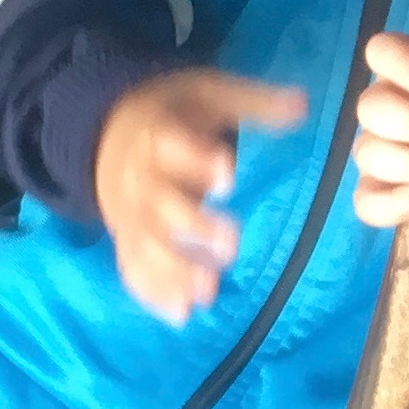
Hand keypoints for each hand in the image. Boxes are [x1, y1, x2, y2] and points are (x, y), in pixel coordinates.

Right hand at [95, 67, 305, 323]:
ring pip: (145, 244)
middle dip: (192, 226)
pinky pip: (132, 267)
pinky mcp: (127, 239)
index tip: (229, 174)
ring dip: (173, 270)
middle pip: (160, 205)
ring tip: (208, 293)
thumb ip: (252, 103)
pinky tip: (181, 315)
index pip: (172, 146)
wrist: (104, 131)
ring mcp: (130, 215)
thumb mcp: (207, 94)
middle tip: (231, 246)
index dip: (197, 159)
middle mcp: (139, 179)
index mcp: (157, 136)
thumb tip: (304, 105)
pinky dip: (152, 292)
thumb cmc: (171, 113)